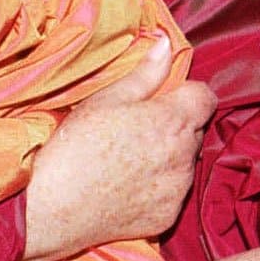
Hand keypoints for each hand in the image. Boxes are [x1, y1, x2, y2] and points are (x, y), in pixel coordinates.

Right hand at [20, 34, 214, 260]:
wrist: (53, 209)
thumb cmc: (75, 148)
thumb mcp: (106, 99)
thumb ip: (145, 73)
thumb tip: (168, 44)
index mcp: (173, 120)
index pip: (206, 96)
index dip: (186, 93)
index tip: (162, 98)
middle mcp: (185, 156)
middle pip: (196, 130)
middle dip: (177, 125)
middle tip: (138, 128)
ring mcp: (178, 189)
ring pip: (186, 163)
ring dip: (170, 157)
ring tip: (131, 159)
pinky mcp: (168, 216)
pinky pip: (174, 193)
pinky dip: (160, 187)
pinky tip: (129, 186)